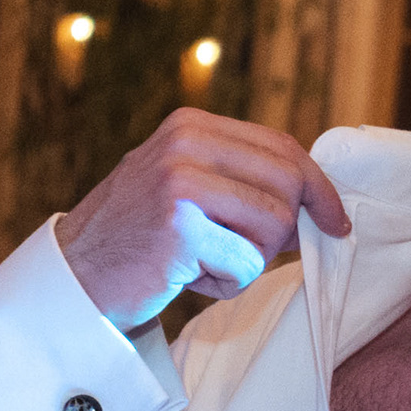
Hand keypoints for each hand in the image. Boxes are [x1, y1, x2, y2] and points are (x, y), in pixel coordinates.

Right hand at [54, 110, 349, 330]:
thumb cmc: (139, 240)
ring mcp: (180, 182)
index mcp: (190, 126)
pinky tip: (187, 278)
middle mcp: (185, 144)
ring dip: (250, 259)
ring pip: (274, 225)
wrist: (74, 280)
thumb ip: (237, 176)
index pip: (282, 147)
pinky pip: (246, 264)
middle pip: (289, 184)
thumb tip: (315, 196)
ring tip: (204, 262)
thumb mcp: (183, 184)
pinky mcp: (180, 228)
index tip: (335, 220)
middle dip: (285, 229)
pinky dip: (226, 283)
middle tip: (247, 252)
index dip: (318, 186)